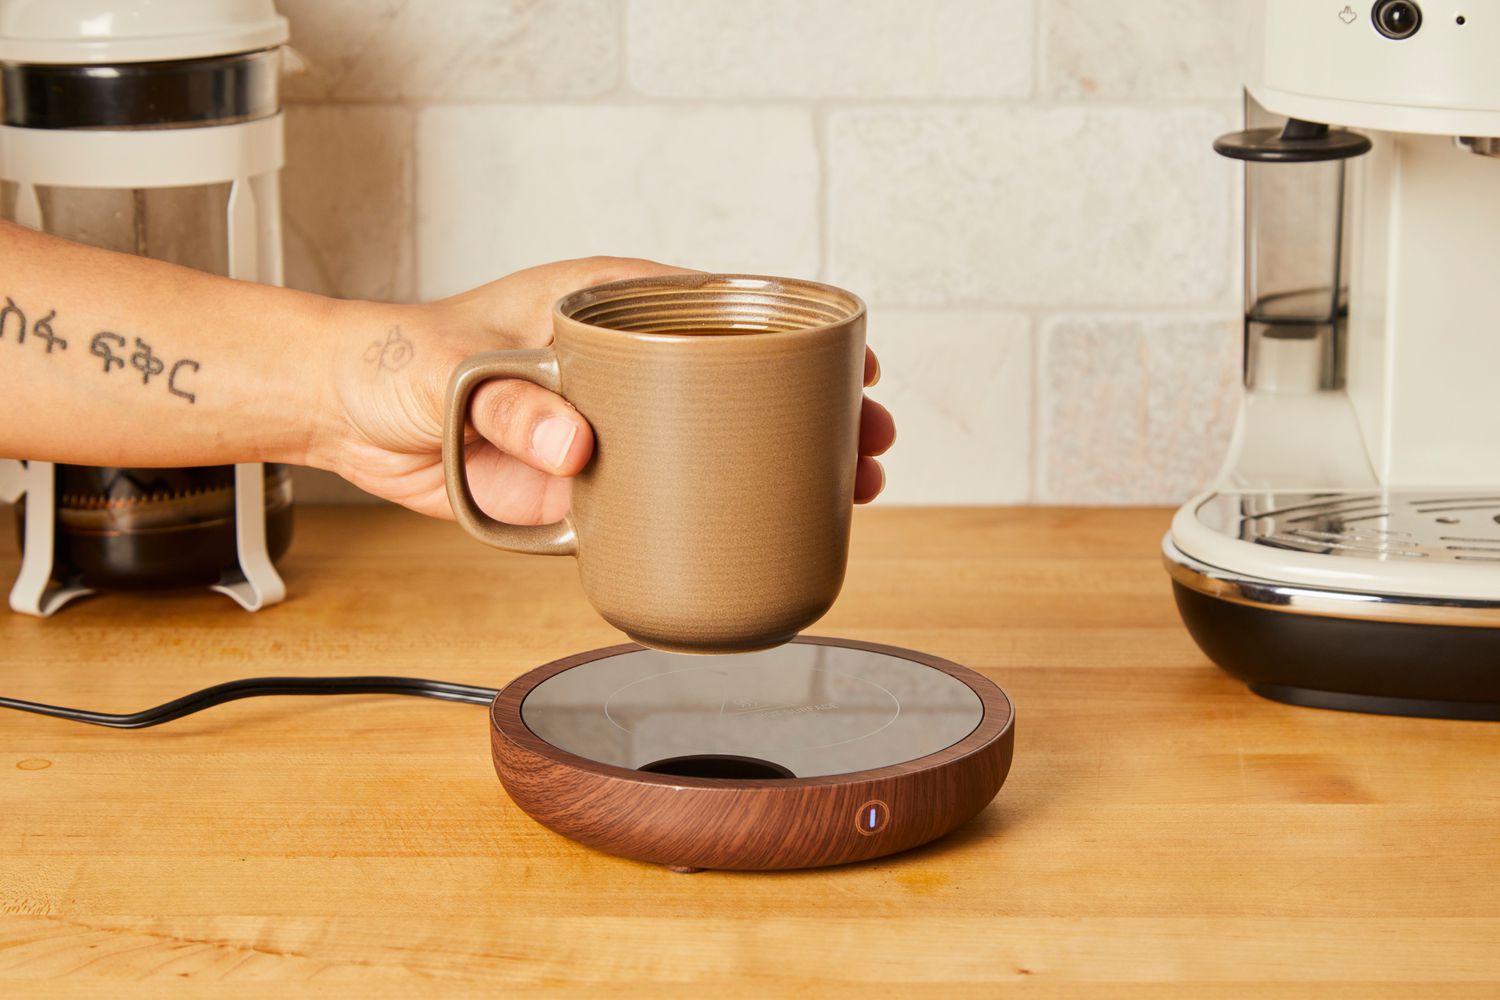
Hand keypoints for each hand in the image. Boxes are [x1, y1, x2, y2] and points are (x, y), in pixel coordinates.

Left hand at [319, 257, 894, 522]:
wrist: (348, 417)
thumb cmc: (399, 357)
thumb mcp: (451, 365)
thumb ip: (510, 401)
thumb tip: (578, 447)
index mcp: (605, 304)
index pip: (723, 306)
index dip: (796, 332)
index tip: (849, 357)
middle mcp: (622, 364)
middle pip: (743, 381)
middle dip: (814, 409)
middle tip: (870, 439)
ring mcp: (613, 427)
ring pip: (719, 444)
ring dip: (782, 466)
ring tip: (849, 489)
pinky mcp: (591, 484)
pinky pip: (666, 500)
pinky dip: (716, 516)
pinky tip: (768, 532)